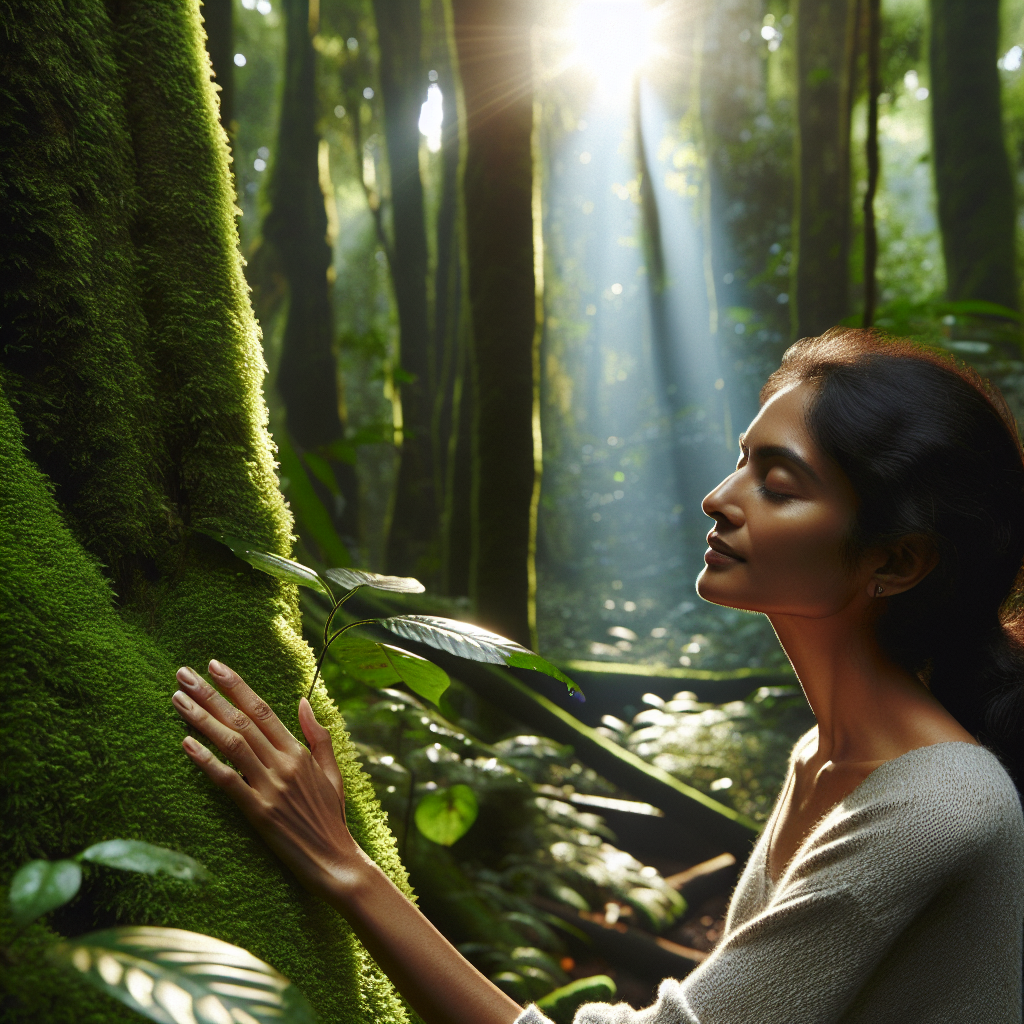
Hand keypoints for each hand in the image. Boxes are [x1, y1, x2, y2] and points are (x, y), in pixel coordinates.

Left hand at [172, 661, 362, 897]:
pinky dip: (206, 761)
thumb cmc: (331, 815)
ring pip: (231, 744)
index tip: (216, 666)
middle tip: (184, 674)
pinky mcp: (257, 812)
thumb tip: (302, 701)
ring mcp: (269, 787)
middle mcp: (283, 764)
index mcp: (299, 752)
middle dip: (210, 694)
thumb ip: (317, 734)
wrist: (334, 859)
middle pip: (241, 720)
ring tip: (178, 700)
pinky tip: (186, 743)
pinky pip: (227, 781)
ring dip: (202, 719)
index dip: (238, 686)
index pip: (263, 709)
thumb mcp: (331, 770)